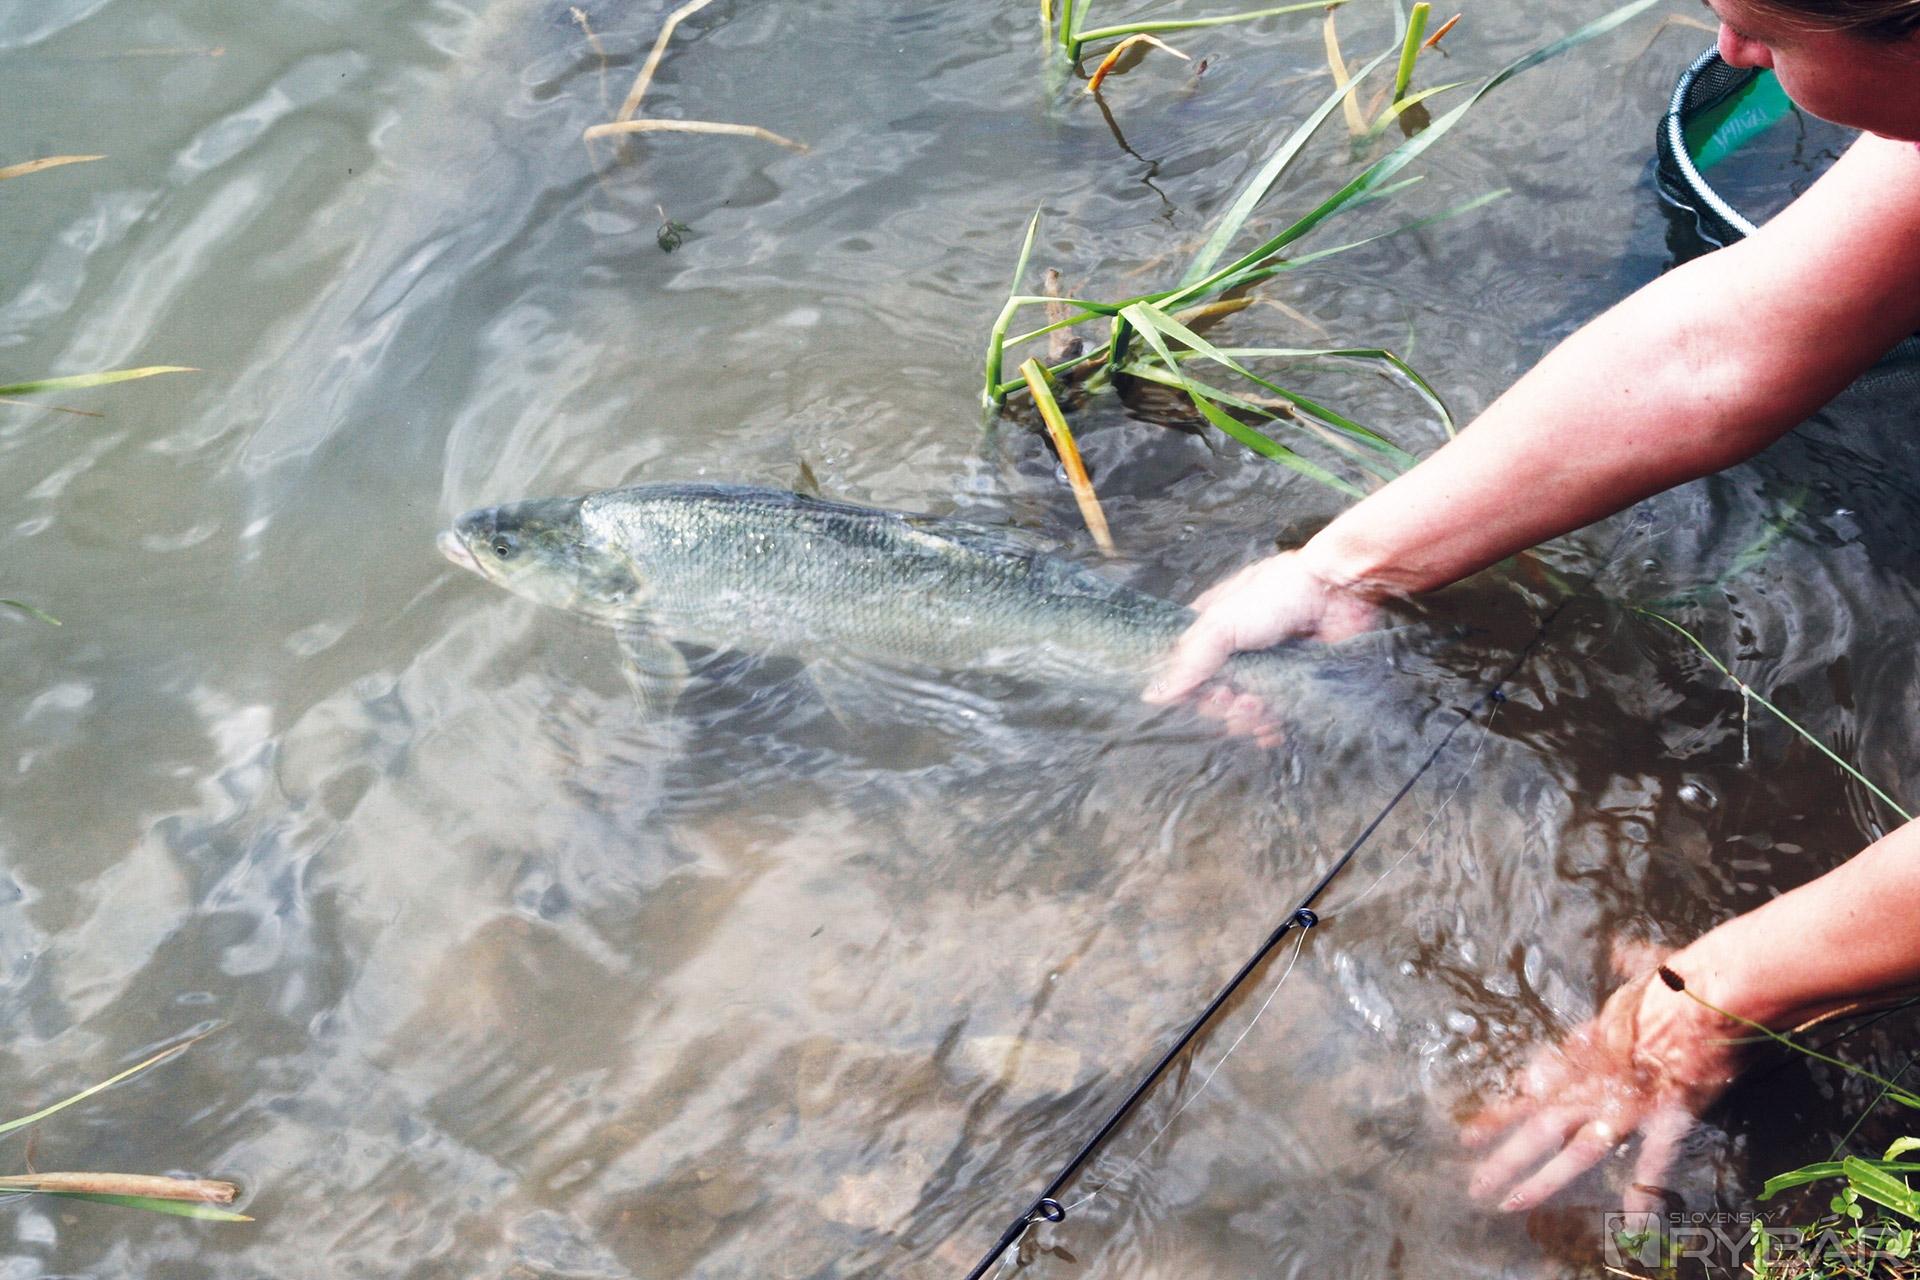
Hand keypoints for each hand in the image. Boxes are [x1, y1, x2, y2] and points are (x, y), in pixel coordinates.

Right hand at [1143, 551, 1380, 708]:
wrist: (1338, 593)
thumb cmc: (1277, 595)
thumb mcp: (1222, 623)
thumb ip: (1189, 662)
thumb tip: (1153, 695)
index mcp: (1214, 628)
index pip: (1188, 670)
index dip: (1190, 688)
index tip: (1198, 692)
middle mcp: (1238, 651)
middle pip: (1215, 694)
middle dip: (1220, 704)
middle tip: (1233, 697)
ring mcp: (1268, 668)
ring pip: (1244, 710)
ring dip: (1245, 717)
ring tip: (1256, 707)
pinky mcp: (1296, 684)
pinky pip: (1276, 717)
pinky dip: (1270, 728)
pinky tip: (1271, 728)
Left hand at [1460, 966, 1746, 1214]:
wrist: (1716, 987)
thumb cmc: (1683, 977)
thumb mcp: (1645, 969)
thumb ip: (1630, 963)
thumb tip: (1621, 946)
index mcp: (1586, 1049)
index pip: (1534, 1087)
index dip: (1501, 1113)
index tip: (1469, 1133)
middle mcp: (1597, 1080)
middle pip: (1540, 1125)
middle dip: (1505, 1157)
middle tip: (1473, 1184)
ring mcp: (1629, 1100)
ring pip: (1575, 1149)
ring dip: (1543, 1179)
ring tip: (1510, 1203)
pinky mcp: (1668, 1113)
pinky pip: (1653, 1162)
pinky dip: (1644, 1192)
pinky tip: (1633, 1225)